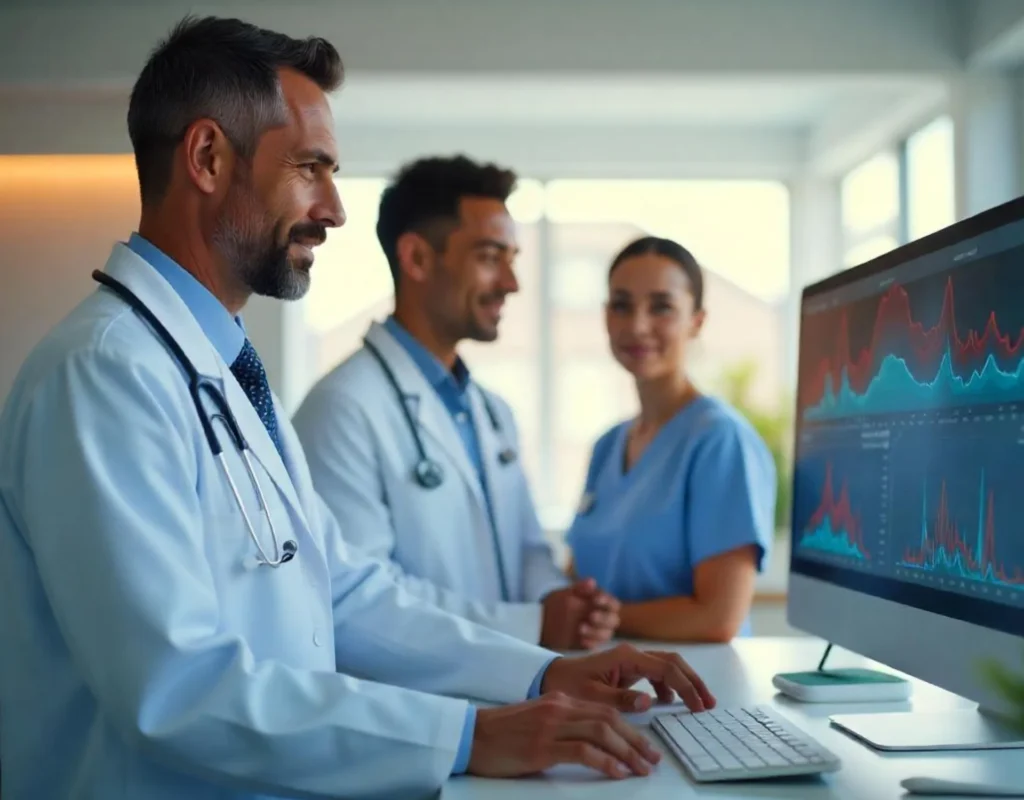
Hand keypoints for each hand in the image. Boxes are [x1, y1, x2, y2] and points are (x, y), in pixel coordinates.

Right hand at [467, 693, 660, 778]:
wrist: (473, 735)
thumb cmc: (504, 733)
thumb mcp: (540, 721)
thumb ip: (565, 724)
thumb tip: (595, 741)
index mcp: (561, 701)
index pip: (605, 710)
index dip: (631, 728)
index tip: (645, 747)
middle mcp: (560, 708)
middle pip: (609, 718)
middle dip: (636, 740)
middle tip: (653, 759)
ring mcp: (551, 726)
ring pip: (602, 732)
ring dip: (628, 751)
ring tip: (642, 768)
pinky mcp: (542, 746)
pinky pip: (582, 751)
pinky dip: (605, 761)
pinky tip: (617, 772)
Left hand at [540, 579, 619, 650]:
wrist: (543, 622)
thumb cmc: (557, 604)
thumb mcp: (567, 593)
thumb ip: (580, 588)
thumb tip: (592, 581)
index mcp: (601, 604)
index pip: (612, 603)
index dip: (607, 601)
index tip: (596, 600)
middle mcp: (604, 618)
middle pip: (613, 620)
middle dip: (604, 618)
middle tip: (591, 616)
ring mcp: (598, 632)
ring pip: (607, 634)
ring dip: (596, 632)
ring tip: (580, 628)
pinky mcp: (591, 643)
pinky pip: (596, 646)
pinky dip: (591, 643)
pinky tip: (582, 640)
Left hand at [540, 642, 715, 713]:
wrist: (551, 678)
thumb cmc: (568, 686)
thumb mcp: (592, 696)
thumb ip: (621, 698)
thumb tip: (650, 700)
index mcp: (626, 657)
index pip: (666, 668)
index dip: (686, 687)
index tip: (699, 706)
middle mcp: (631, 654)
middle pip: (673, 661)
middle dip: (693, 680)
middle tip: (708, 702)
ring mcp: (630, 660)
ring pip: (666, 665)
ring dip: (683, 682)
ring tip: (696, 704)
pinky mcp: (628, 668)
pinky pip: (655, 673)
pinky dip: (667, 685)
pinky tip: (668, 701)